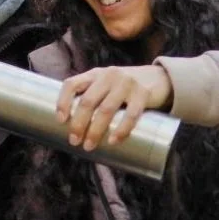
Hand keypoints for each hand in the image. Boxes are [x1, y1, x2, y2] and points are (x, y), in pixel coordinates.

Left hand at [56, 65, 172, 151]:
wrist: (157, 78)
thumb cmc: (124, 88)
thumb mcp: (105, 84)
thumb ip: (92, 97)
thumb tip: (73, 129)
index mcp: (95, 74)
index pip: (72, 84)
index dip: (63, 101)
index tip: (60, 120)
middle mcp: (109, 75)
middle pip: (88, 101)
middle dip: (78, 124)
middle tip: (74, 141)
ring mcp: (126, 83)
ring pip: (106, 109)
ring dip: (95, 131)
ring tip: (89, 146)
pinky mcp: (143, 93)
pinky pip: (131, 115)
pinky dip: (121, 130)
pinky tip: (113, 141)